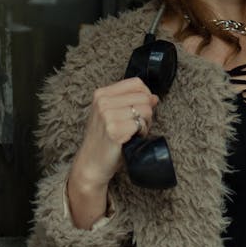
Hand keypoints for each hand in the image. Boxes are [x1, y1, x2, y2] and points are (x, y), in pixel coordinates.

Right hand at [70, 77, 158, 191]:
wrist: (91, 163)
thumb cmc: (104, 139)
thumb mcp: (112, 115)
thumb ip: (131, 102)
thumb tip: (154, 97)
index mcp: (101, 94)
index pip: (136, 83)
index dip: (146, 95)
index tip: (143, 107)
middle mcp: (103, 102)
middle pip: (144, 97)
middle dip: (147, 112)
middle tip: (137, 125)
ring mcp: (107, 116)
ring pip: (146, 110)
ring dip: (145, 124)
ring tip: (133, 132)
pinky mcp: (114, 130)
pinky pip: (141, 125)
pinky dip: (142, 133)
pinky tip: (132, 139)